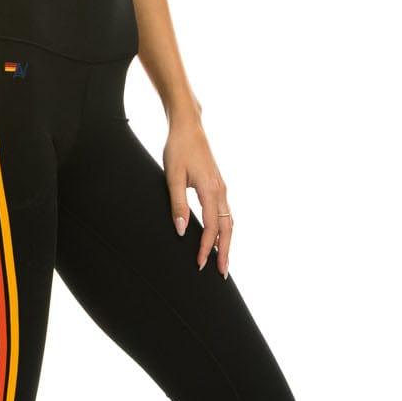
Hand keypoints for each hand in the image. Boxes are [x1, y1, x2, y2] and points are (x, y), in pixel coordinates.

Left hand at [163, 119, 233, 276]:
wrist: (188, 127)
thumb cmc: (178, 149)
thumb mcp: (172, 177)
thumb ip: (177, 205)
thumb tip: (182, 231)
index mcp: (210, 190)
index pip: (211, 228)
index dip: (206, 248)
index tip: (200, 264)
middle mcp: (221, 191)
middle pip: (227, 229)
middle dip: (224, 252)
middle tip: (221, 273)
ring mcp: (222, 188)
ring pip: (229, 222)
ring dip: (226, 242)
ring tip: (222, 260)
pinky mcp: (219, 185)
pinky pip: (226, 213)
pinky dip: (225, 229)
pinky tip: (219, 237)